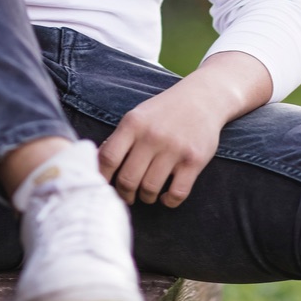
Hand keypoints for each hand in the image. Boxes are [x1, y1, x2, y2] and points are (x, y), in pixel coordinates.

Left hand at [98, 77, 221, 207]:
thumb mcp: (137, 116)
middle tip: (127, 195)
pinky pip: (176, 194)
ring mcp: (174, 149)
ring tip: (147, 193)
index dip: (101, 177)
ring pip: (150, 189)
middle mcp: (151, 136)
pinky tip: (166, 196)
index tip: (103, 186)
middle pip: (127, 180)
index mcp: (133, 124)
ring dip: (146, 197)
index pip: (108, 158)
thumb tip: (98, 163)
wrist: (202, 98)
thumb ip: (120, 138)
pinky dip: (168, 201)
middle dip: (124, 194)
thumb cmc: (164, 111)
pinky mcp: (194, 161)